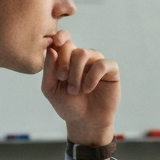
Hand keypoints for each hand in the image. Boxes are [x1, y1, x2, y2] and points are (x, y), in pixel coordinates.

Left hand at [42, 30, 119, 146]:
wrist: (85, 122)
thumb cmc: (67, 105)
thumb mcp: (51, 90)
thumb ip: (48, 70)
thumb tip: (52, 49)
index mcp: (67, 58)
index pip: (64, 39)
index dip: (60, 37)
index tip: (56, 43)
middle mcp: (82, 58)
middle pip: (72, 46)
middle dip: (64, 63)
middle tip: (62, 79)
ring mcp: (97, 63)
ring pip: (85, 53)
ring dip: (76, 72)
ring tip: (74, 90)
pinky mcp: (111, 71)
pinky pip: (102, 64)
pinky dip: (92, 76)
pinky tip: (88, 88)